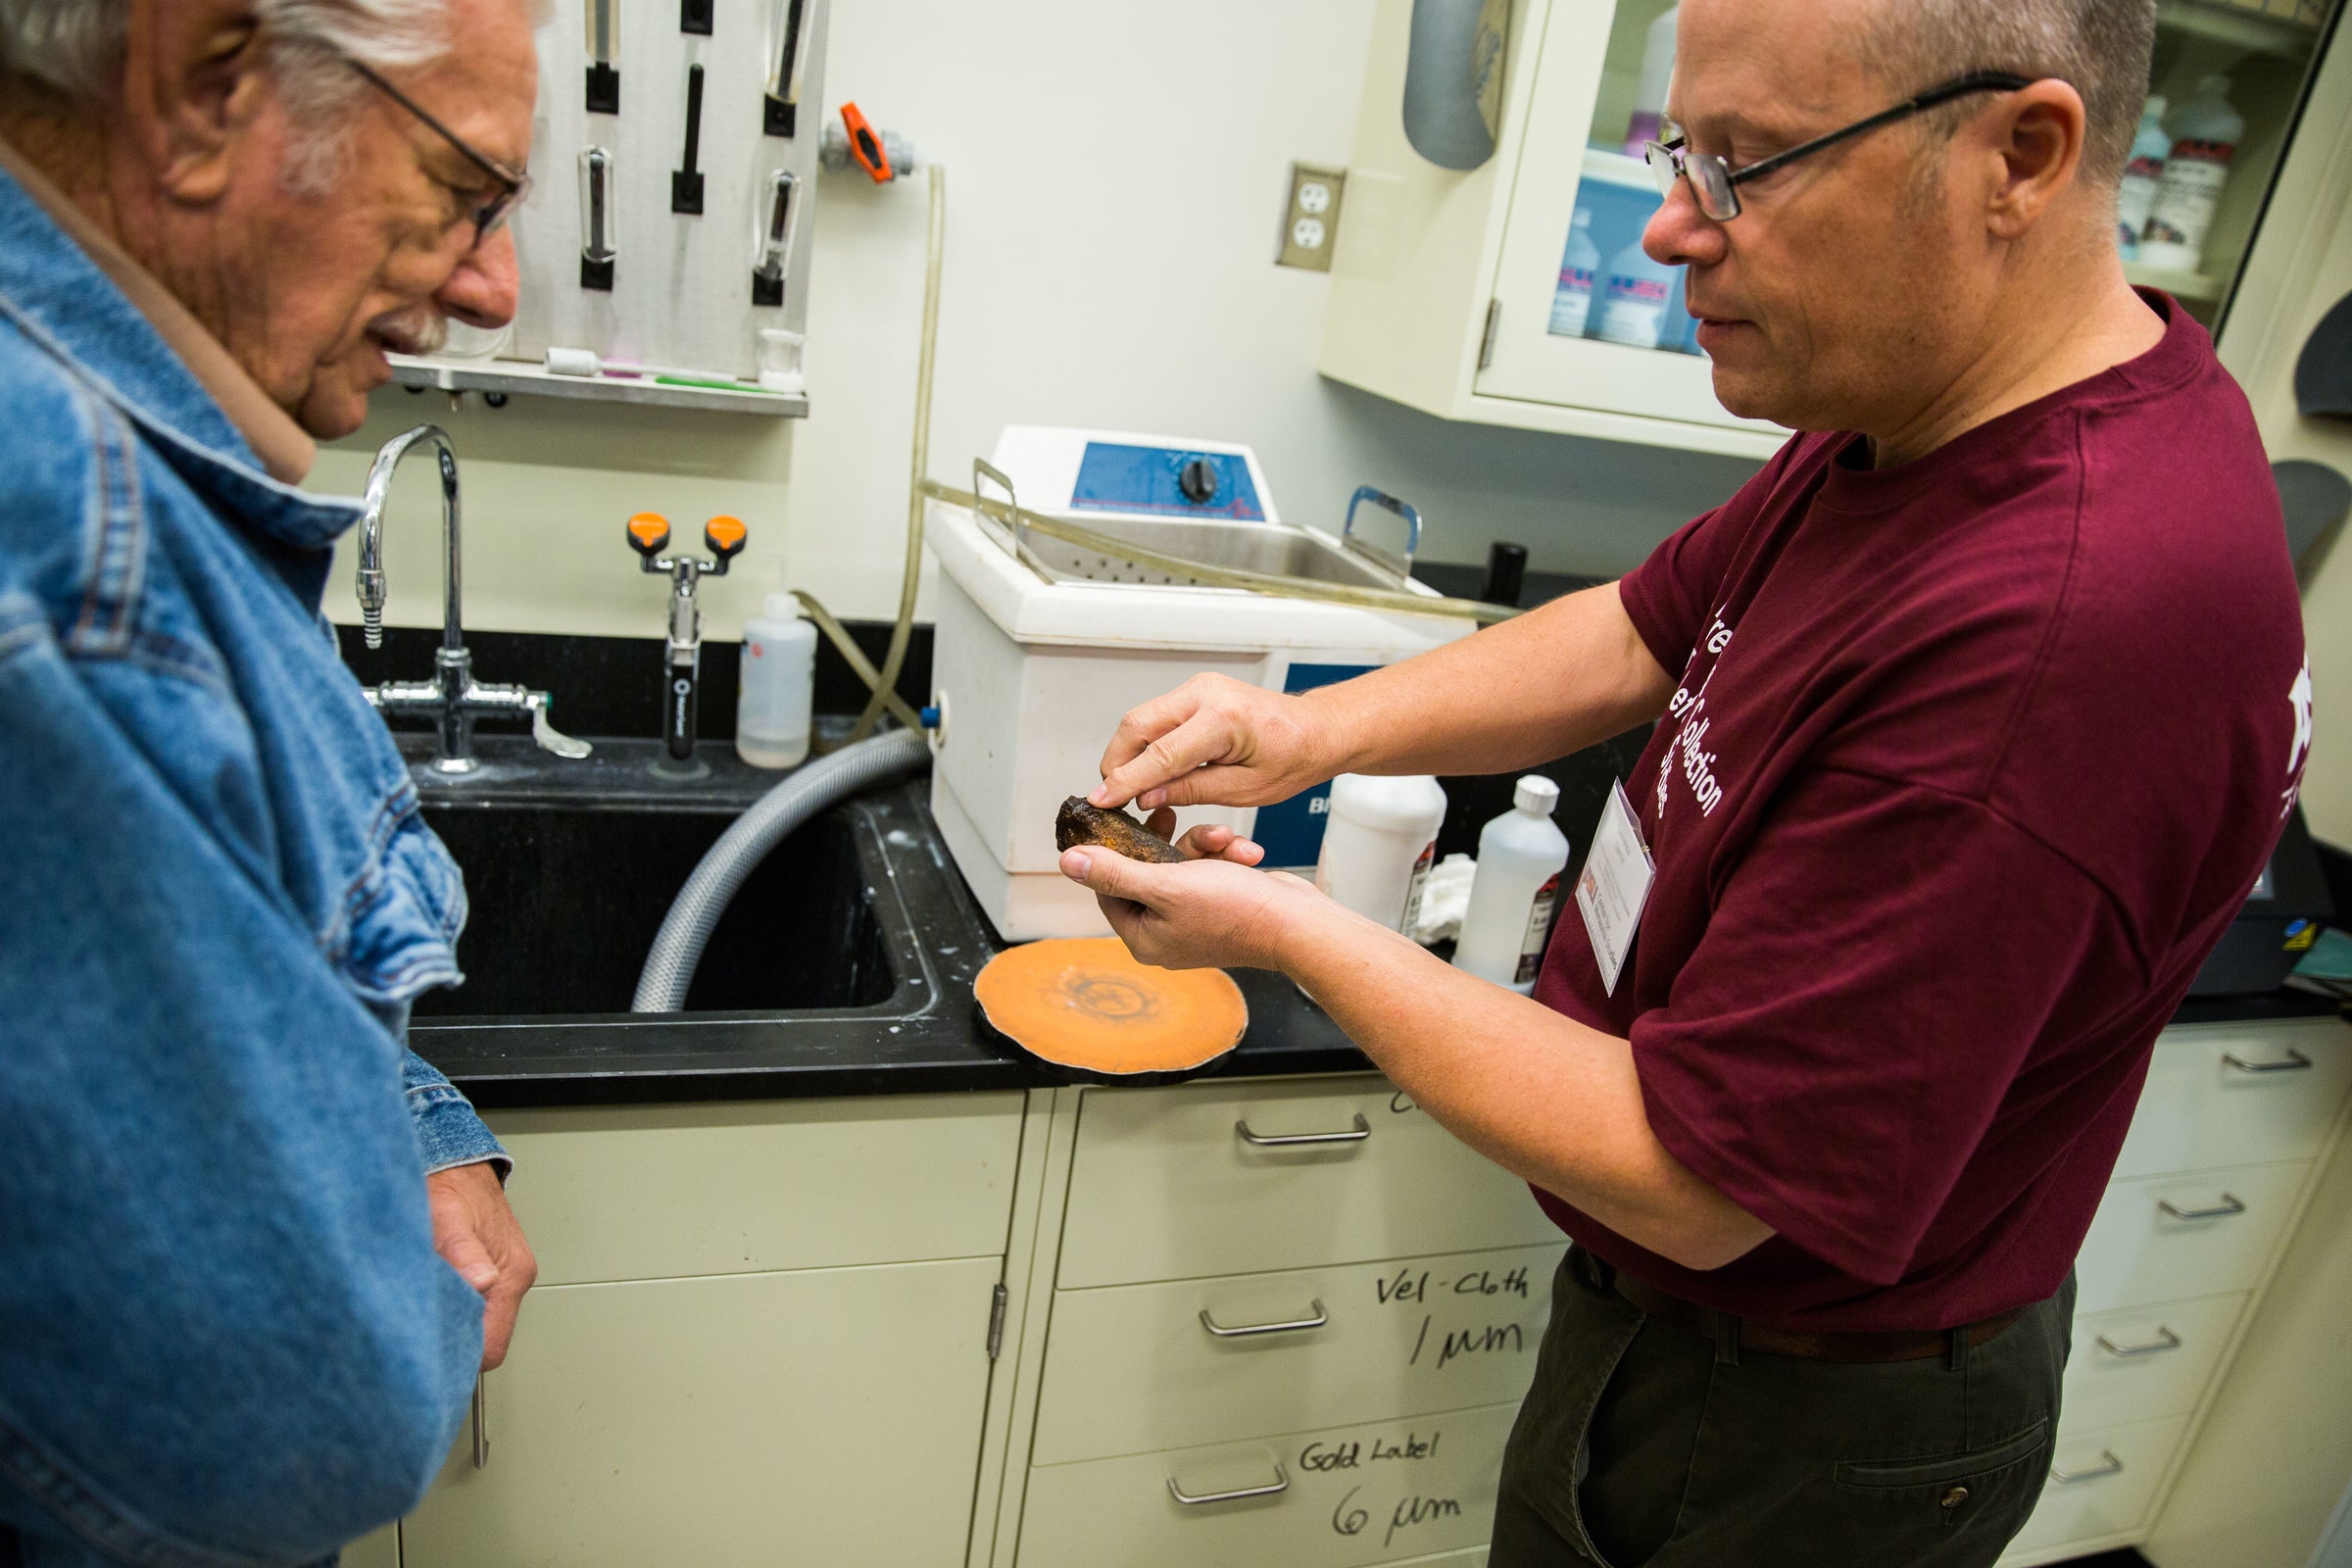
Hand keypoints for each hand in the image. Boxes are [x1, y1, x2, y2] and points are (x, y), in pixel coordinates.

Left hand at [425, 1161, 537, 1371]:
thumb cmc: (448, 1185)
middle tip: (414, 1339)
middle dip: (455, 1344)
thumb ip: (463, 1252)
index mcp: (511, 1275)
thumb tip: (482, 1282)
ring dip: (453, 1324)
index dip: (462, 1357)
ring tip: (419, 1317)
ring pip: (481, 1323)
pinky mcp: (492, 1269)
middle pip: (488, 1339)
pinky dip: (455, 1309)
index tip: (427, 1356)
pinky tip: (432, 1300)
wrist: (455, 1158)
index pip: (493, 1347)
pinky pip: (477, 1304)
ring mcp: (504, 1274)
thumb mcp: (448, 1218)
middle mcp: (513, 1279)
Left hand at [1060, 824, 1345, 971]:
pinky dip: (1223, 858)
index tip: (1124, 822)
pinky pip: (1207, 873)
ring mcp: (1194, 922)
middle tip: (1166, 815)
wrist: (1297, 923)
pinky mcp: (1220, 909)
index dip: (1114, 853)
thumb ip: (1114, 872)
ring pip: (1181, 867)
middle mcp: (1165, 935)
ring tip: (1224, 838)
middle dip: (1166, 843)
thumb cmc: (1236, 910)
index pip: (1108, 890)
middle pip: (1146, 874)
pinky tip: (1243, 852)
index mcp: (1143, 938)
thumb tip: (1069, 863)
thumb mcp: (1166, 884)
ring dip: (1202, 846)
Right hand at [1091, 673, 1336, 811]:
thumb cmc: (1293, 759)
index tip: (1100, 802)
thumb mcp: (1244, 790)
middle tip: (1112, 797)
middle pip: (1137, 725)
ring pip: (1142, 718)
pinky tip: (1149, 770)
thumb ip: (1190, 790)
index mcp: (1223, 719)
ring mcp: (1199, 687)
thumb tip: (1145, 797)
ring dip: (1128, 753)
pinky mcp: (1196, 691)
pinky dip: (1145, 743)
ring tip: (1129, 788)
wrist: (1317, 730)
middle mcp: (1206, 693)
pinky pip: (1157, 716)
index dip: (1125, 781)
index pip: (1159, 755)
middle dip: (1116, 763)